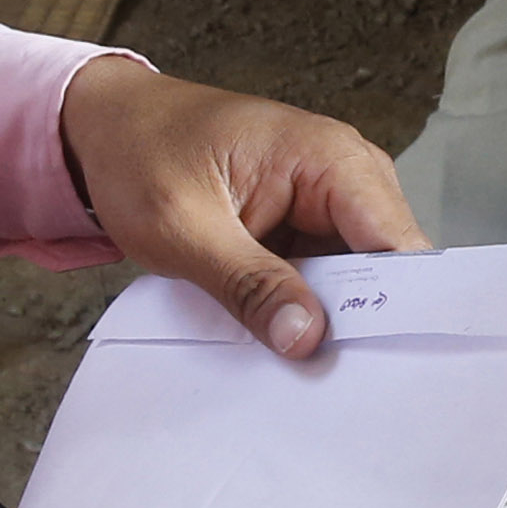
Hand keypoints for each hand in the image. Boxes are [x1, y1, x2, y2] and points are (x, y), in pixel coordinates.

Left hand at [56, 58, 424, 359]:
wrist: (107, 128)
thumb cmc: (140, 153)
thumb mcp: (183, 227)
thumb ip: (248, 284)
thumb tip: (306, 336)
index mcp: (330, 157)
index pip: (398, 243)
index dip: (399, 306)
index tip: (386, 368)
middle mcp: (345, 175)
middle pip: (387, 266)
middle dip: (363, 321)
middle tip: (334, 379)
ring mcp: (327, 202)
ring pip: (357, 280)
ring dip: (332, 319)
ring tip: (304, 363)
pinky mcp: (305, 226)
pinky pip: (324, 278)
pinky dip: (306, 309)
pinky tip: (284, 338)